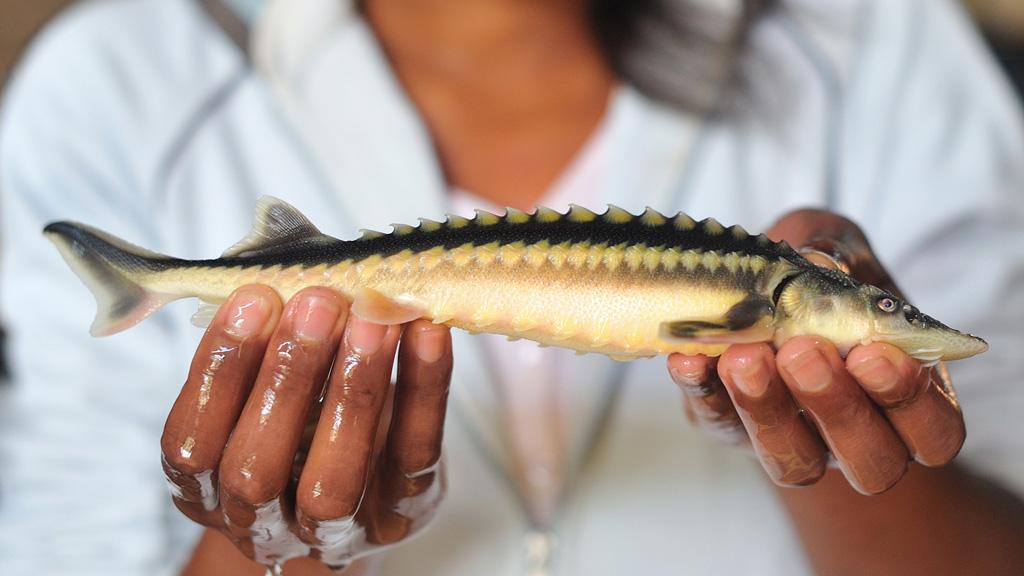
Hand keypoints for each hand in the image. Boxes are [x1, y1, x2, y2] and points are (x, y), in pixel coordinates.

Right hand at [161, 285, 452, 569]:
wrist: (359, 490)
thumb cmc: (300, 420)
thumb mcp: (266, 382)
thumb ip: (263, 334)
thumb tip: (279, 247)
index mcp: (206, 489)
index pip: (190, 444)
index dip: (217, 372)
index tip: (254, 298)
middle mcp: (261, 523)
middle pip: (256, 470)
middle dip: (286, 379)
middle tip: (318, 302)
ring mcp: (335, 530)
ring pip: (331, 481)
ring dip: (351, 392)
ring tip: (372, 320)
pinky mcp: (401, 512)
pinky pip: (412, 455)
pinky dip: (422, 389)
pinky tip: (426, 333)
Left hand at [668, 210, 964, 493]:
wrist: (750, 288)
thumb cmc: (814, 274)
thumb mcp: (834, 246)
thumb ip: (836, 249)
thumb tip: (820, 260)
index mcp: (907, 397)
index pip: (933, 431)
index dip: (911, 403)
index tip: (874, 353)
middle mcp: (857, 436)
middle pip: (871, 461)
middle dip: (837, 407)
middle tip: (803, 352)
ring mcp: (791, 440)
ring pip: (793, 461)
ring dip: (767, 412)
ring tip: (744, 358)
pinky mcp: (728, 427)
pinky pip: (717, 423)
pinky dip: (702, 392)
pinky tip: (689, 359)